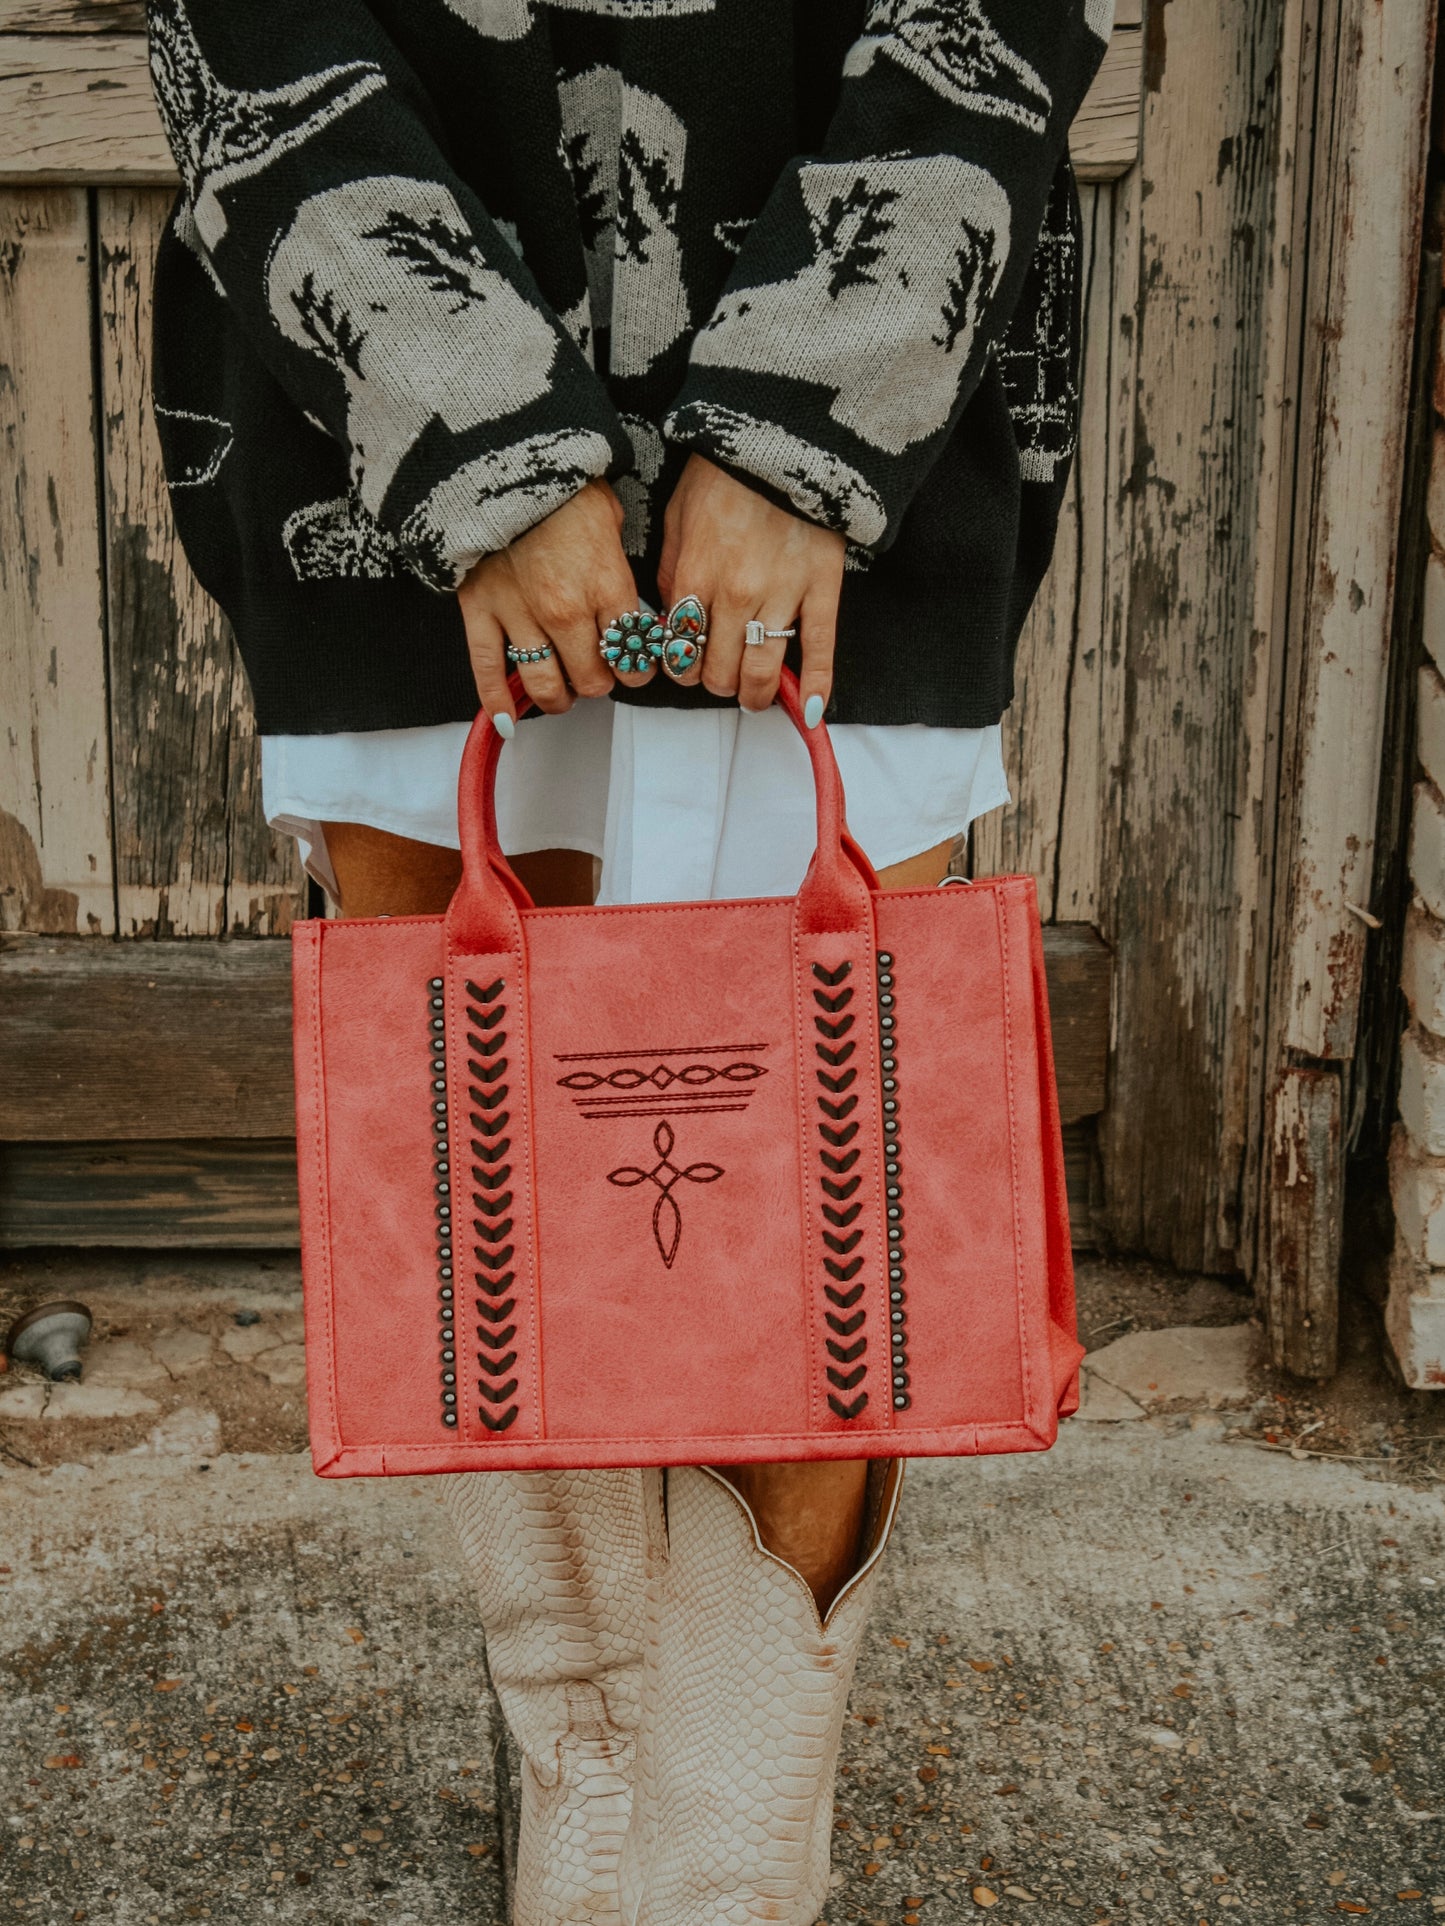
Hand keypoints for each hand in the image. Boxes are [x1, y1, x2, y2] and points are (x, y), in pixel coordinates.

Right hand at [457, 480, 637, 724]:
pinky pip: (488, 671)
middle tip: (597, 674)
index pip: (633, 653)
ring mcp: (520, 616)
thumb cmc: (559, 482)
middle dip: (600, 682)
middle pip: (593, 679)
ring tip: (562, 696)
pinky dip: (497, 701)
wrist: (500, 460)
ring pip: (545, 684)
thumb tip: (625, 597)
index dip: (638, 668)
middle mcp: (567, 611)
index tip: (635, 667)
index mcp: (607, 585)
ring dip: (558, 698)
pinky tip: (508, 719)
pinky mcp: (480, 612)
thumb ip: (616, 563)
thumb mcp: (609, 516)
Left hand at [657, 454, 844, 721]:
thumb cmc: (726, 473)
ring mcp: (781, 595)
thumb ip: (671, 571)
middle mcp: (734, 594)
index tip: (689, 665)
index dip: (682, 668)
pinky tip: (809, 709)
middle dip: (717, 682)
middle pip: (719, 672)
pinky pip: (820, 649)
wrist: (780, 440)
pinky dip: (815, 686)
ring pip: (762, 672)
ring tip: (755, 696)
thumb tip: (673, 615)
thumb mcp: (677, 517)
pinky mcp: (822, 589)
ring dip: (754, 694)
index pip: (680, 652)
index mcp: (693, 576)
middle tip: (722, 677)